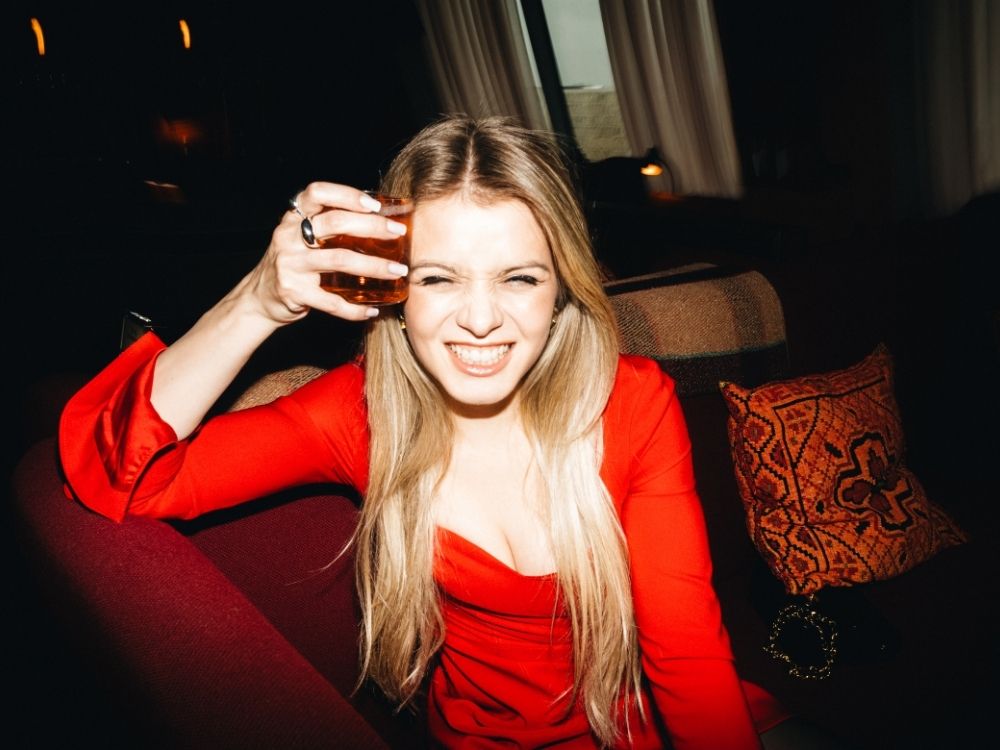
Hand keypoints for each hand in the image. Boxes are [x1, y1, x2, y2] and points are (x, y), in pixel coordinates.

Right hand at [245, 182, 407, 323]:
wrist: (260, 298)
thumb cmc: (293, 263)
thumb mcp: (300, 237)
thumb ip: (327, 226)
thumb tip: (380, 220)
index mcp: (293, 218)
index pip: (317, 193)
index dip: (347, 194)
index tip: (375, 204)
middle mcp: (289, 237)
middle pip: (334, 223)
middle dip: (372, 226)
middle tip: (398, 233)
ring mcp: (290, 265)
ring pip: (340, 259)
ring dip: (375, 265)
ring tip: (398, 271)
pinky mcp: (294, 292)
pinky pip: (332, 301)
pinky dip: (356, 308)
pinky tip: (373, 309)